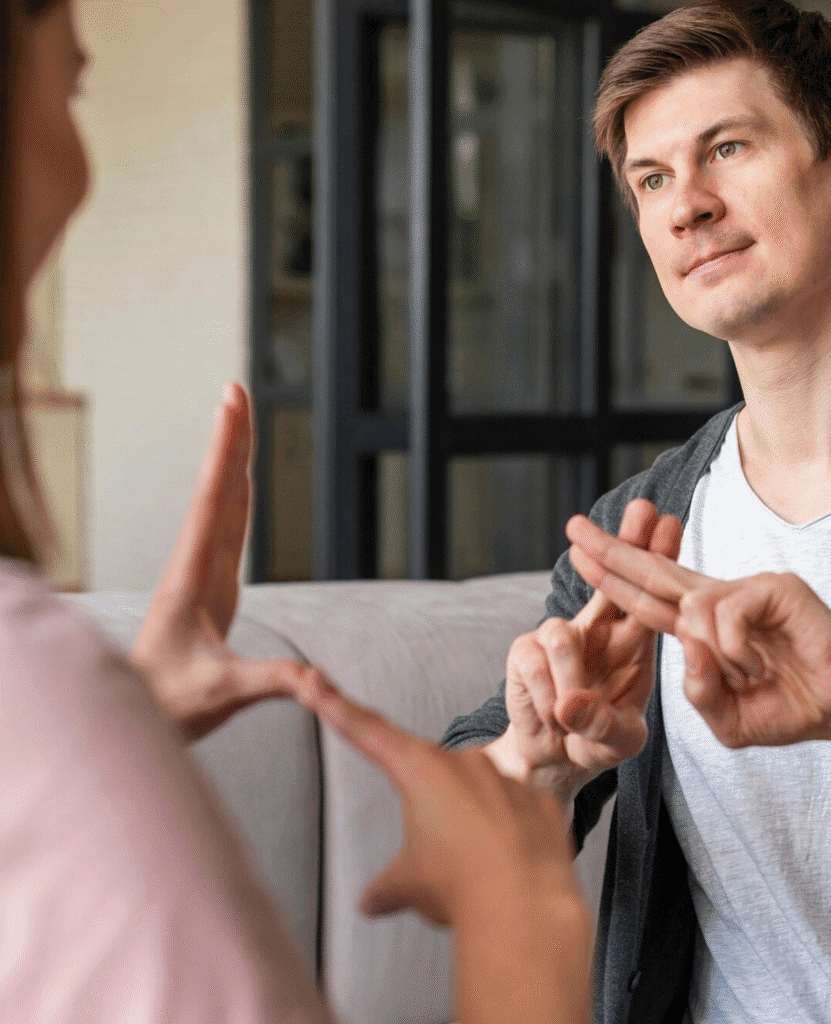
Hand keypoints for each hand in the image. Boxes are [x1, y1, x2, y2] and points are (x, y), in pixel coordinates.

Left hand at [131, 383, 309, 741]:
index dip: (225, 454)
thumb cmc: (171, 702)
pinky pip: (227, 528)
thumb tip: (318, 678)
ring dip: (231, 461)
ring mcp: (201, 573)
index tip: (231, 407)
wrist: (141, 712)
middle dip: (228, 441)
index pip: (213, 504)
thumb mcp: (222, 694)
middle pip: (216, 491)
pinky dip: (235, 494)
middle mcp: (193, 566)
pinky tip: (239, 477)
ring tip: (239, 419)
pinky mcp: (211, 584)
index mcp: (191, 579)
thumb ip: (272, 681)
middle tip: (236, 391)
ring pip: (220, 505)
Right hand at [298, 675, 590, 1023]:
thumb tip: (370, 902)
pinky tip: (507, 868)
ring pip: (476, 799)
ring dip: (470, 829)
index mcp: (418, 769)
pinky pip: (516, 815)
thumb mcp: (408, 885)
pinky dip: (508, 838)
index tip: (314, 679)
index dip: (336, 705)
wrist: (524, 910)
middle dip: (431, 817)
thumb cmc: (458, 887)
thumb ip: (385, 886)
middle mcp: (462, 761)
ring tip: (475, 873)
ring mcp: (505, 777)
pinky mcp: (537, 800)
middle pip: (431, 782)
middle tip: (439, 862)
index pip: (366, 730)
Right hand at [492, 499, 681, 798]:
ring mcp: (554, 637)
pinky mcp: (523, 653)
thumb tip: (572, 705)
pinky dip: (545, 699)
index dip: (656, 558)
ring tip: (569, 718)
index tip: (670, 522)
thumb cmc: (594, 740)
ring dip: (570, 684)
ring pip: (561, 634)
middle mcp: (595, 630)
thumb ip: (606, 728)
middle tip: (642, 505)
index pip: (646, 593)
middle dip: (623, 541)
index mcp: (630, 642)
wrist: (550, 759)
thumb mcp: (618, 741)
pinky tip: (552, 716)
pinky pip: (535, 663)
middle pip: (609, 576)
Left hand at [566, 506, 830, 746]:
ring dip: (715, 655)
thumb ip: (698, 691)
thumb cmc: (793, 710)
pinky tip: (761, 664)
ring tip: (752, 675)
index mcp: (702, 628)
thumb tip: (687, 643)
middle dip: (610, 549)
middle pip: (653, 571)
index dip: (612, 576)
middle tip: (572, 528)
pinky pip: (725, 614)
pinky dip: (737, 650)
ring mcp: (746, 589)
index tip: (577, 553)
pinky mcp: (774, 586)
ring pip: (691, 608)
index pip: (646, 597)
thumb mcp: (728, 719)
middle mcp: (718, 601)